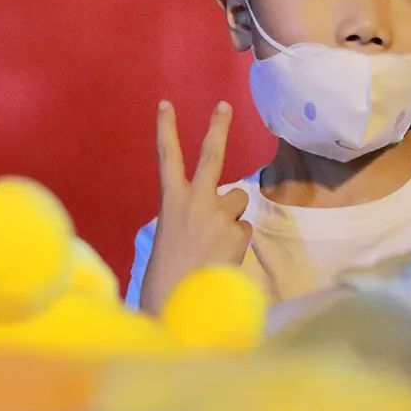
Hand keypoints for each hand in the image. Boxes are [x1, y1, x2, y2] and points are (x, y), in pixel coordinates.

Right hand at [139, 100, 252, 312]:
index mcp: (170, 202)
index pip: (167, 158)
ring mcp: (218, 215)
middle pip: (211, 155)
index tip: (166, 105)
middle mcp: (195, 201)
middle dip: (217, 128)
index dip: (166, 130)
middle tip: (224, 106)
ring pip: (237, 202)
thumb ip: (191, 217)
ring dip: (232, 216)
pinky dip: (237, 242)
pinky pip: (244, 230)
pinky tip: (223, 258)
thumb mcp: (170, 237)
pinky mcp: (237, 233)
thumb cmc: (167, 277)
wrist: (177, 305)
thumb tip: (219, 215)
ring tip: (215, 244)